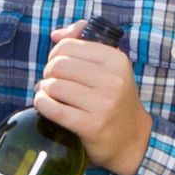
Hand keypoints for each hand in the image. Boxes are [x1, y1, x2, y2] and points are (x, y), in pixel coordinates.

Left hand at [29, 34, 150, 174]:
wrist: (132, 140)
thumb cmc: (114, 99)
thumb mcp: (109, 67)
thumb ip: (84, 42)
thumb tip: (56, 34)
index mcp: (116, 60)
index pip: (68, 45)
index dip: (55, 55)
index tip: (59, 68)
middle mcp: (113, 80)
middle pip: (58, 65)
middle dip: (48, 74)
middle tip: (53, 84)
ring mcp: (103, 104)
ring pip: (53, 86)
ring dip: (44, 91)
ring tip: (51, 96)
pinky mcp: (92, 126)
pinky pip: (54, 109)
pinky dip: (42, 105)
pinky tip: (44, 104)